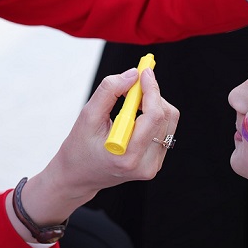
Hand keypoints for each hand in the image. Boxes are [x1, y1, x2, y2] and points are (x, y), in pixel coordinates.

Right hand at [22, 68, 177, 224]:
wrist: (78, 176)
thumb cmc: (79, 148)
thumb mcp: (88, 116)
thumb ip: (109, 92)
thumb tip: (132, 75)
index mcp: (128, 156)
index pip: (153, 117)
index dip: (151, 90)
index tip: (144, 71)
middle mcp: (146, 164)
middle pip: (165, 117)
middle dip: (152, 93)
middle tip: (136, 81)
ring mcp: (153, 165)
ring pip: (169, 121)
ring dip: (154, 103)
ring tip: (131, 102)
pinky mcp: (156, 162)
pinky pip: (165, 130)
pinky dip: (153, 115)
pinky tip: (135, 115)